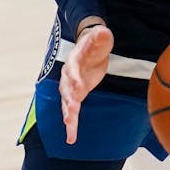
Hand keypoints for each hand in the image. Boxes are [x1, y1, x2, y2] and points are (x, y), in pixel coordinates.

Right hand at [60, 24, 112, 145]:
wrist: (89, 49)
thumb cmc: (95, 43)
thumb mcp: (100, 37)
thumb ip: (100, 36)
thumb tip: (102, 31)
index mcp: (73, 61)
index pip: (72, 71)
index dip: (75, 79)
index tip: (78, 87)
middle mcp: (68, 76)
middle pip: (66, 90)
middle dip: (68, 102)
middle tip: (71, 113)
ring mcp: (71, 87)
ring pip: (67, 104)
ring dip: (68, 116)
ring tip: (70, 129)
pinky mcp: (76, 96)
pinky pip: (72, 111)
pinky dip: (71, 124)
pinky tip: (71, 138)